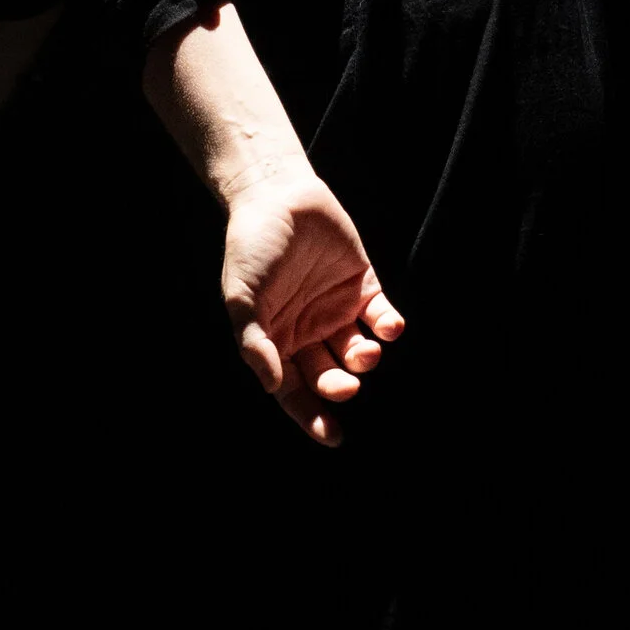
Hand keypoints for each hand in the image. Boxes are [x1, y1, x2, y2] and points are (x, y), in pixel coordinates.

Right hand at [219, 164, 404, 451]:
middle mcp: (307, 331)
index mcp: (276, 341)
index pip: (294, 391)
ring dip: (364, 359)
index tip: (332, 436)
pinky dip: (389, 326)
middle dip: (339, 387)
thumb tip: (272, 385)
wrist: (277, 194)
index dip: (312, 416)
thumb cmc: (251, 247)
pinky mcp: (362, 284)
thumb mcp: (241, 295)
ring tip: (365, 352)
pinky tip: (389, 328)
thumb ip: (253, 341)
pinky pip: (381, 316)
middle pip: (328, 376)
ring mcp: (336, 309)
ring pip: (356, 351)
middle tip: (345, 387)